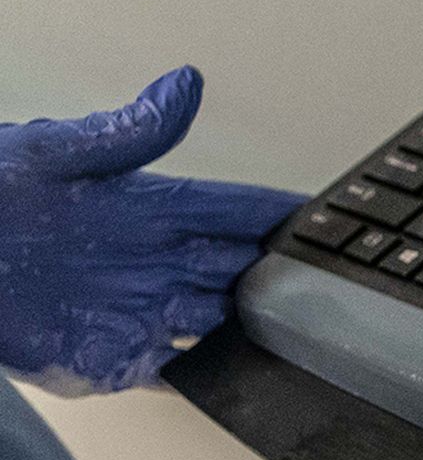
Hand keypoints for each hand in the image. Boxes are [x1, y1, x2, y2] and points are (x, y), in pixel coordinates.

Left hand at [0, 67, 303, 392]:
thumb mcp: (53, 152)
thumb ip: (130, 131)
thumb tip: (186, 84)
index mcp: (147, 207)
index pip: (235, 210)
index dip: (282, 215)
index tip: (331, 220)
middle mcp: (151, 260)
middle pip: (240, 270)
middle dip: (285, 277)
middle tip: (331, 285)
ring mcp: (135, 311)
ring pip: (220, 321)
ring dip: (256, 327)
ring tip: (302, 332)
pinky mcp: (109, 356)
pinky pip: (176, 370)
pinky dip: (212, 375)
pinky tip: (244, 372)